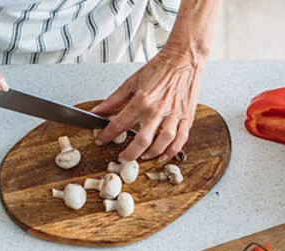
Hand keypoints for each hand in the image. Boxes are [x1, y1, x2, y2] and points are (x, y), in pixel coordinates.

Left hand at [91, 43, 204, 161]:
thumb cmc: (159, 68)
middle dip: (129, 154)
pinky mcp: (186, 117)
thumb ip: (114, 100)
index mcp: (142, 101)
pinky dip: (172, 151)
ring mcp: (173, 115)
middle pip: (142, 141)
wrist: (184, 58)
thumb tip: (97, 111)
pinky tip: (163, 155)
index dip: (107, 135)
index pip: (119, 124)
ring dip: (150, 154)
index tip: (101, 141)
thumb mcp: (131, 82)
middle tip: (122, 158)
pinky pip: (180, 140)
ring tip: (142, 157)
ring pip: (162, 143)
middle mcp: (157, 110)